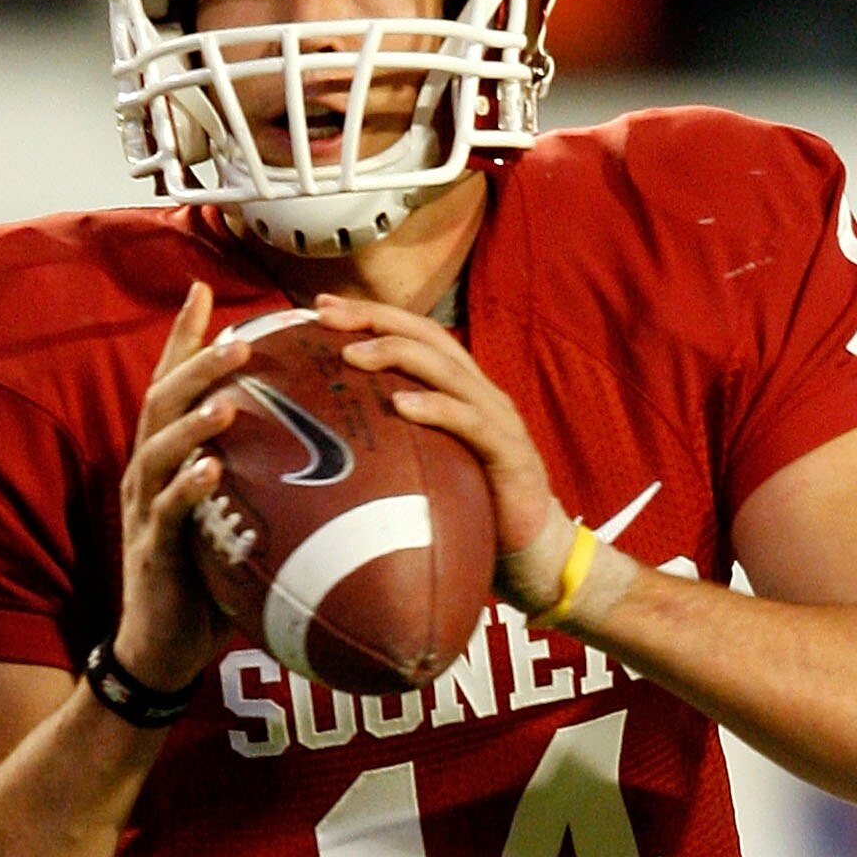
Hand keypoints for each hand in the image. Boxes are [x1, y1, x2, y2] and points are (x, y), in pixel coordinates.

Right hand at [116, 288, 249, 692]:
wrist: (162, 650)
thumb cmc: (205, 584)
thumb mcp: (230, 520)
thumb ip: (256, 480)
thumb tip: (321, 452)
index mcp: (163, 459)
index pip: (169, 385)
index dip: (183, 338)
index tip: (203, 288)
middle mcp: (145, 474)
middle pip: (160, 401)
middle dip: (195, 363)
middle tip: (238, 335)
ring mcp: (144, 511)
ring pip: (158, 449)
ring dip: (192, 419)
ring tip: (226, 395)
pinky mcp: (152, 552)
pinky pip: (167, 513)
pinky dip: (188, 487)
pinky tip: (212, 469)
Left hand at [315, 293, 563, 581]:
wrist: (534, 550)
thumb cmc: (475, 506)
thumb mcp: (429, 460)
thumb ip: (397, 439)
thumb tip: (332, 435)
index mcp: (461, 388)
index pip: (416, 334)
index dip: (372, 315)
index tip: (323, 307)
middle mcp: (479, 392)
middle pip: (427, 336)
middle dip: (375, 319)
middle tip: (326, 316)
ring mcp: (496, 418)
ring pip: (445, 369)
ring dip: (396, 354)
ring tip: (353, 354)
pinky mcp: (508, 452)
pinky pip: (469, 422)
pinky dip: (435, 408)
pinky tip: (401, 405)